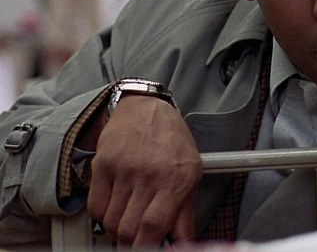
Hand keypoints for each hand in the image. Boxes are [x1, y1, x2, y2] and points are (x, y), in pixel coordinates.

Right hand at [87, 95, 202, 246]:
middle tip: (139, 238)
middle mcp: (149, 175)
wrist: (147, 108)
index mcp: (175, 180)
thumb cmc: (172, 141)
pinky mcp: (102, 166)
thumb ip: (185, 214)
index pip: (153, 226)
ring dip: (117, 230)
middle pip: (129, 229)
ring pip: (111, 221)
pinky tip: (115, 207)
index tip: (149, 250)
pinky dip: (103, 216)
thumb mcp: (192, 174)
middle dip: (132, 241)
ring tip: (128, 219)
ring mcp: (123, 170)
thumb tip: (182, 244)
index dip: (148, 247)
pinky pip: (95, 207)